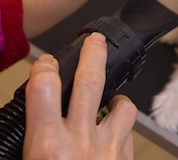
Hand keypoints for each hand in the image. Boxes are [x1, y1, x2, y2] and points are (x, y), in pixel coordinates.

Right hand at [23, 33, 136, 159]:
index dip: (44, 69)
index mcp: (47, 146)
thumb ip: (34, 141)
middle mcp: (81, 143)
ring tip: (111, 100)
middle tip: (96, 42)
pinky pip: (130, 135)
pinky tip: (114, 134)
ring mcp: (108, 151)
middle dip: (94, 55)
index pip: (44, 89)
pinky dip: (122, 130)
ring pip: (123, 106)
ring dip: (117, 99)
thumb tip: (35, 123)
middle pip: (90, 82)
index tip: (47, 63)